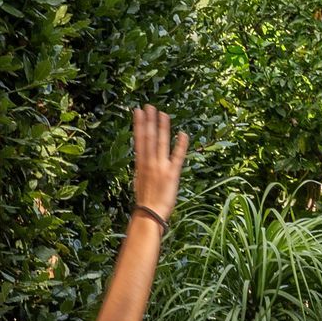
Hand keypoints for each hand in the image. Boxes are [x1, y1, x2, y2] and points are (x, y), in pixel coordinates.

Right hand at [132, 105, 189, 222]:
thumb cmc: (146, 202)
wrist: (149, 214)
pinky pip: (177, 157)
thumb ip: (143, 169)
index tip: (138, 111)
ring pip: (161, 143)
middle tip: (149, 106)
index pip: (139, 139)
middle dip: (149, 121)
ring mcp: (161, 167)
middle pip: (149, 137)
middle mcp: (149, 163)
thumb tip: (143, 160)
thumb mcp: (140, 181)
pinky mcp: (172, 174)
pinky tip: (183, 133)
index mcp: (140, 164)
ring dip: (162, 128)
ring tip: (162, 114)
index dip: (139, 124)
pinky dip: (181, 145)